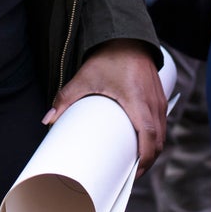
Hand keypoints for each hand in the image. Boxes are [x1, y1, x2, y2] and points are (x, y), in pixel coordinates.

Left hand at [44, 38, 166, 170]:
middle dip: (147, 162)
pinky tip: (145, 144)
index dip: (144, 162)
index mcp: (139, 103)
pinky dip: (157, 138)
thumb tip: (47, 120)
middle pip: (158, 142)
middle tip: (129, 175)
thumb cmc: (109, 57)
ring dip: (152, 151)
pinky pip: (163, 123)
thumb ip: (66, 98)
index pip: (149, 140)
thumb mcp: (85, 77)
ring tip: (135, 163)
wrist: (127, 36)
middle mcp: (154, 104)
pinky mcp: (160, 97)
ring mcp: (160, 101)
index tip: (132, 175)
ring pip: (162, 134)